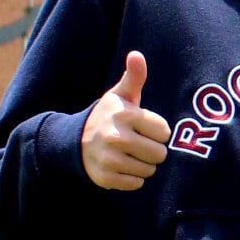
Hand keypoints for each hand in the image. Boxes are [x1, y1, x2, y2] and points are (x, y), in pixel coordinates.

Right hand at [80, 51, 170, 191]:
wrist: (74, 140)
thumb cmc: (109, 116)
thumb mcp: (120, 95)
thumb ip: (134, 77)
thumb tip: (136, 55)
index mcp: (124, 115)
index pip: (164, 132)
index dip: (157, 131)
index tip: (143, 127)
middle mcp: (116, 137)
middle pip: (159, 154)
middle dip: (153, 150)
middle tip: (138, 143)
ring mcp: (109, 159)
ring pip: (149, 170)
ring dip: (143, 164)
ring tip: (129, 154)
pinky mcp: (105, 177)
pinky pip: (136, 184)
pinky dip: (132, 178)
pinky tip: (121, 166)